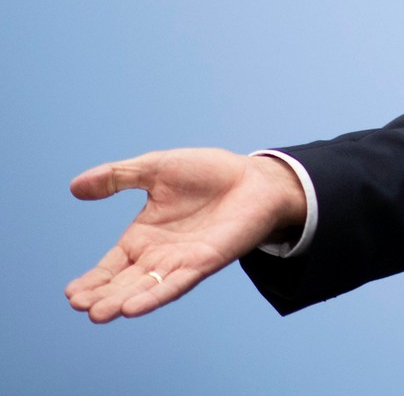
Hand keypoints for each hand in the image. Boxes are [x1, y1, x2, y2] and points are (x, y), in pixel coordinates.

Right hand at [65, 148, 305, 322]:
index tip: (70, 294)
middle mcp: (158, 256)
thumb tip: (74, 187)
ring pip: (146, 288)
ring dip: (122, 302)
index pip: (110, 266)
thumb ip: (118, 176)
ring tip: (98, 314)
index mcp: (143, 237)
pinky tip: (134, 308)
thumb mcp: (156, 168)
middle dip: (102, 296)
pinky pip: (177, 283)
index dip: (92, 280)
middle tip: (80, 306)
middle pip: (123, 283)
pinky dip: (156, 295)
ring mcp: (181, 261)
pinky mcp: (205, 262)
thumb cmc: (209, 173)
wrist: (255, 177)